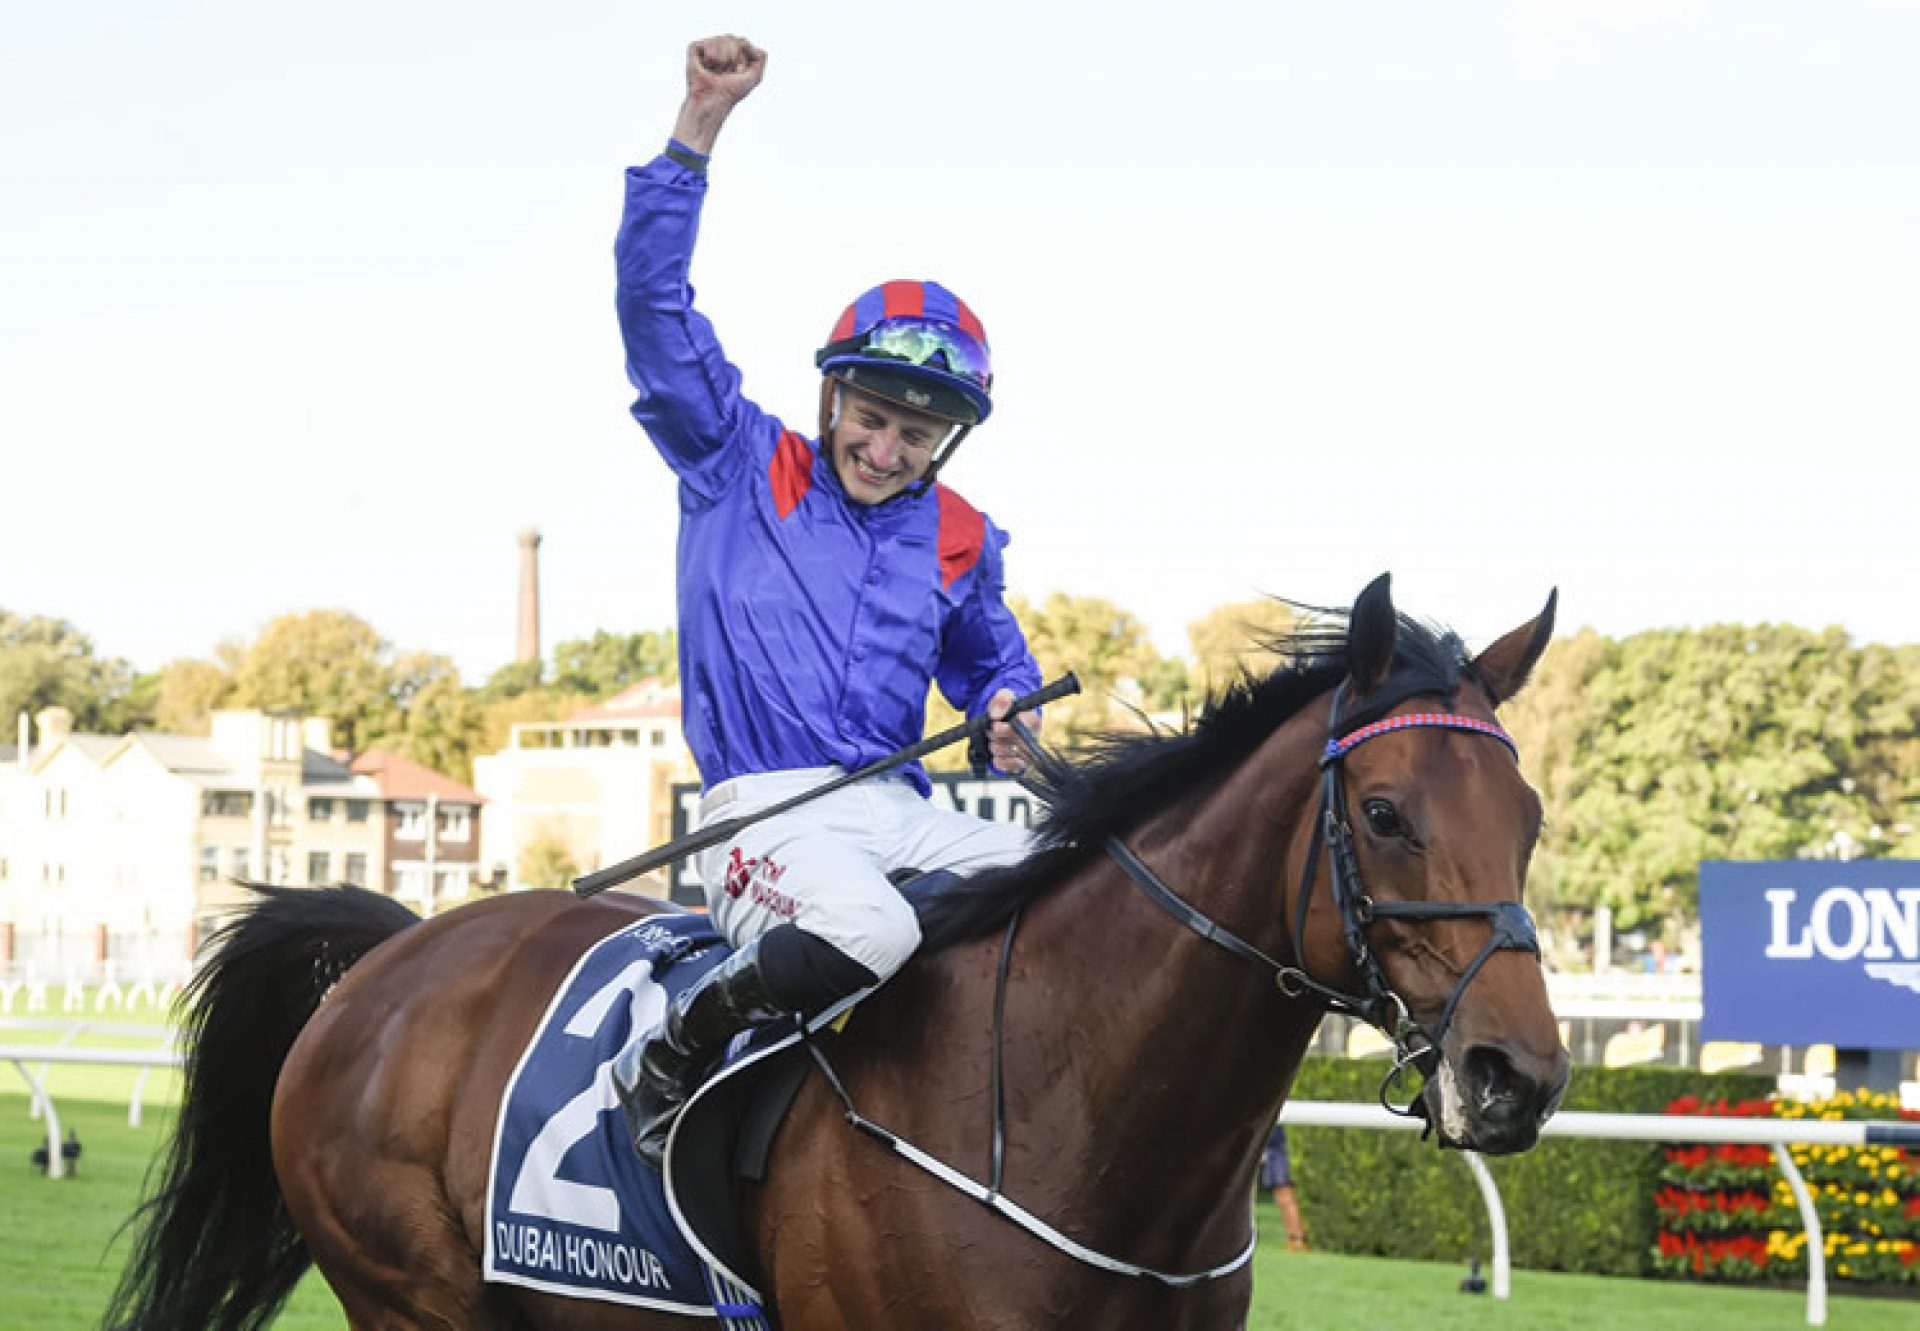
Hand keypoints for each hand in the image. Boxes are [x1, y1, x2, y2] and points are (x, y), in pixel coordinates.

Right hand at [673, 36, 765, 152]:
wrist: (714, 101)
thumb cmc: (732, 92)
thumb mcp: (755, 75)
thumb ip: (761, 56)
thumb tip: (745, 41)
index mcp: (732, 52)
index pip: (742, 41)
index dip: (742, 57)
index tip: (738, 72)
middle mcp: (718, 48)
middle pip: (731, 37)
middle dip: (734, 56)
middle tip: (727, 72)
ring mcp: (706, 48)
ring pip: (721, 38)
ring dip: (723, 59)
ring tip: (717, 71)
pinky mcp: (694, 49)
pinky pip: (707, 43)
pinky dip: (711, 57)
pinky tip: (707, 67)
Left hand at [985, 689, 1042, 774]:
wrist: (1008, 719)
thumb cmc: (1008, 708)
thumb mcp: (1004, 696)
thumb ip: (1001, 700)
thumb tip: (996, 715)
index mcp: (1033, 720)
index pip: (1021, 729)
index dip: (1004, 729)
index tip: (994, 725)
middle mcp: (1033, 737)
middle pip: (1013, 743)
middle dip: (996, 737)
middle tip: (991, 731)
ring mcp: (1028, 752)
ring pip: (1008, 755)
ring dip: (995, 748)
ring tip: (993, 740)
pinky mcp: (1020, 763)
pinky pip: (1008, 766)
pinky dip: (998, 760)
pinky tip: (996, 753)